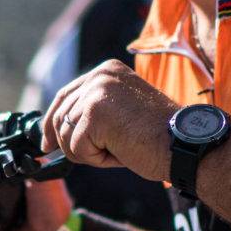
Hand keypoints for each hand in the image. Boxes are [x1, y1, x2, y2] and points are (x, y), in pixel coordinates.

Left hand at [41, 61, 175, 179]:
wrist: (184, 145)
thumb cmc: (158, 137)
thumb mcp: (120, 115)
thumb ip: (92, 114)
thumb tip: (55, 135)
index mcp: (106, 71)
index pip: (65, 95)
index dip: (52, 122)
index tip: (47, 143)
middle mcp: (99, 75)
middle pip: (60, 115)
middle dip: (70, 143)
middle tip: (94, 155)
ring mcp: (96, 91)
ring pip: (66, 135)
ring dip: (89, 153)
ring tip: (119, 148)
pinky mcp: (94, 111)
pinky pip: (76, 147)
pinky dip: (96, 159)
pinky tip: (120, 151)